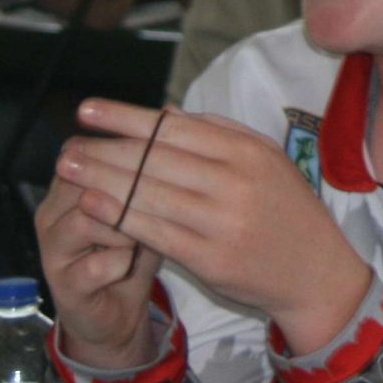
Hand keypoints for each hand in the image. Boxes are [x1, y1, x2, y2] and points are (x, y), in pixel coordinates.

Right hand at [35, 163, 163, 367]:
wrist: (116, 310)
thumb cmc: (131, 251)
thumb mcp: (142, 209)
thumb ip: (147, 175)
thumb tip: (170, 134)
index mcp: (68, 185)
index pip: (86, 153)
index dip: (124, 157)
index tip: (155, 168)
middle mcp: (52, 212)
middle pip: (84, 183)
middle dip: (126, 195)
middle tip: (151, 209)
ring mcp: (52, 248)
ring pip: (86, 220)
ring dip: (123, 231)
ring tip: (136, 241)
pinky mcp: (62, 284)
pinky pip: (96, 265)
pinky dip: (121, 265)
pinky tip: (126, 268)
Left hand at [56, 99, 374, 356]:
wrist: (316, 273)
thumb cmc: (286, 210)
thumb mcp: (265, 159)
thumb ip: (217, 133)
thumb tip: (164, 113)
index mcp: (246, 151)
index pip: (173, 128)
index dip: (125, 118)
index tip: (88, 110)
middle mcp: (234, 182)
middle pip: (155, 159)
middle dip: (104, 149)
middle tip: (66, 143)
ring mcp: (221, 222)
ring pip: (149, 194)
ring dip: (101, 180)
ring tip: (69, 169)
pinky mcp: (210, 259)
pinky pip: (154, 232)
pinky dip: (119, 216)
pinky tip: (92, 204)